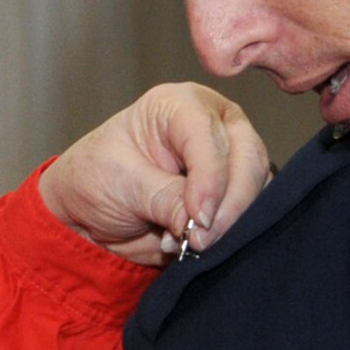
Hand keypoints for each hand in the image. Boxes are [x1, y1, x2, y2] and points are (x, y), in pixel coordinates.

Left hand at [39, 83, 270, 264]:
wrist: (91, 212)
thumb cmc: (98, 179)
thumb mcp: (121, 183)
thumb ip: (163, 198)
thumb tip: (200, 221)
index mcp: (178, 104)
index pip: (208, 134)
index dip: (209, 178)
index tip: (198, 218)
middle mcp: (213, 122)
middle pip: (247, 156)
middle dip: (230, 203)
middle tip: (200, 240)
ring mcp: (230, 156)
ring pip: (258, 186)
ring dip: (232, 221)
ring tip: (191, 243)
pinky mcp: (236, 190)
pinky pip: (254, 211)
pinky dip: (233, 231)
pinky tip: (198, 244)